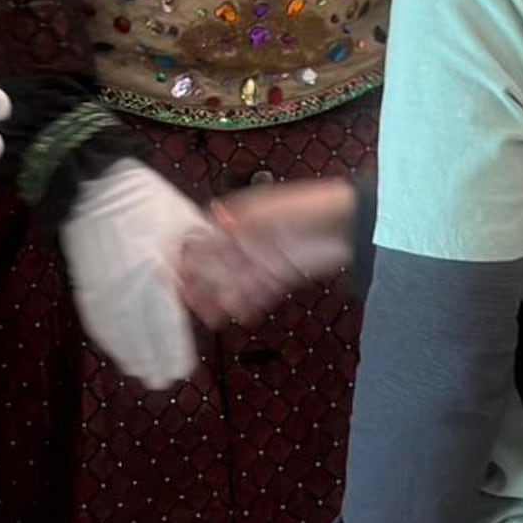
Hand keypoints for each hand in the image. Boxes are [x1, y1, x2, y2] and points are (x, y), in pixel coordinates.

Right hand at [61, 161, 212, 389]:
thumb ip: (206, 252)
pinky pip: (97, 322)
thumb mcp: (186, 221)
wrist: (95, 186)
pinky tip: (117, 350)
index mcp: (158, 273)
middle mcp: (129, 288)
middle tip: (162, 379)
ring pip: (117, 337)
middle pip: (141, 340)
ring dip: (130, 357)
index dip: (174, 353)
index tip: (183, 370)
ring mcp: (103, 289)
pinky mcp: (85, 285)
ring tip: (142, 372)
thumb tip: (225, 276)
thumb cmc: (146, 201)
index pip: (168, 328)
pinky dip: (108, 340)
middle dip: (154, 363)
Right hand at [179, 177, 356, 327]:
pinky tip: (239, 314)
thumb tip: (212, 218)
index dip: (190, 252)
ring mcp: (265, 258)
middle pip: (217, 263)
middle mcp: (250, 238)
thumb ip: (240, 222)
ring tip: (210, 315)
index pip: (206, 236)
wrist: (348, 223)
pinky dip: (248, 304)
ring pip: (235, 281)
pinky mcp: (282, 274)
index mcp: (241, 217)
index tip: (174, 267)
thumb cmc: (310, 207)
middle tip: (185, 298)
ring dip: (221, 297)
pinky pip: (259, 293)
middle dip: (201, 281)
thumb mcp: (269, 212)